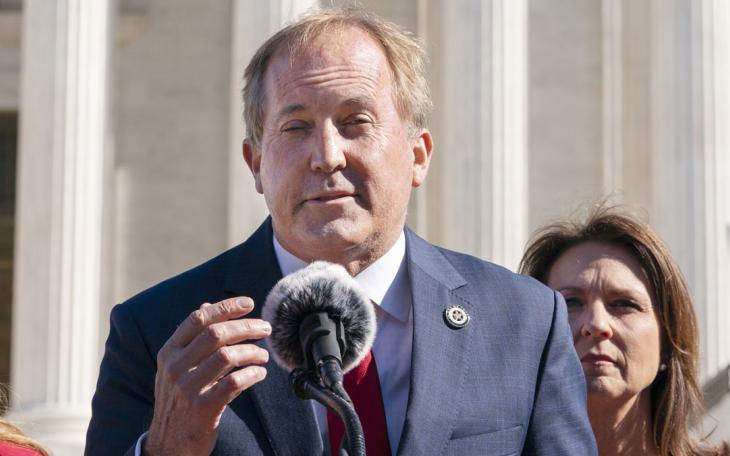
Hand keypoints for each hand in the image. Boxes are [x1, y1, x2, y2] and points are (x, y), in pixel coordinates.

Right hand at [143, 297, 270, 455]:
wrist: (168, 445)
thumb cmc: (178, 401)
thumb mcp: (175, 367)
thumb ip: (192, 338)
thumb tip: (206, 305)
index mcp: (169, 352)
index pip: (198, 318)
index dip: (226, 307)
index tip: (248, 303)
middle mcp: (175, 367)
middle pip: (216, 333)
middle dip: (246, 326)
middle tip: (265, 327)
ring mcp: (187, 387)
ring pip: (227, 356)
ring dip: (252, 351)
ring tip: (263, 355)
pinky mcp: (202, 408)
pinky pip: (234, 382)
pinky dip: (252, 375)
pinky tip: (259, 374)